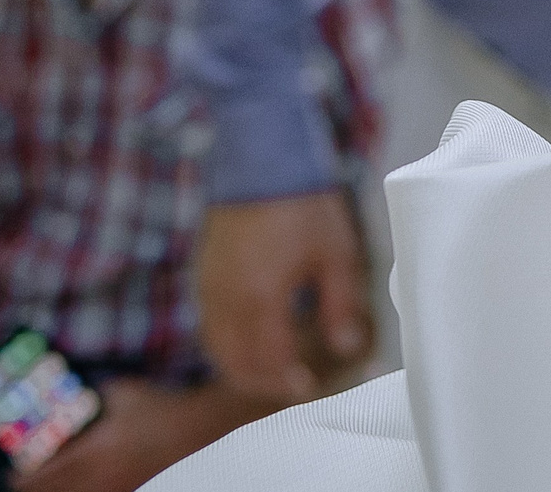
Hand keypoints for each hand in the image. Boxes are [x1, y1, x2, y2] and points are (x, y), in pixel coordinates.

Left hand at [10, 378, 271, 491]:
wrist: (202, 427)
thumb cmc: (163, 408)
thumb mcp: (126, 392)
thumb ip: (98, 393)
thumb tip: (82, 393)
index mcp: (93, 454)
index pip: (43, 476)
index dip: (20, 478)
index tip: (8, 474)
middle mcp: (99, 478)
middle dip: (32, 489)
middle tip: (20, 484)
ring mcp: (118, 487)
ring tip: (52, 485)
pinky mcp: (134, 488)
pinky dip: (84, 491)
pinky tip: (86, 484)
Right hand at [197, 192, 370, 401]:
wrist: (263, 162)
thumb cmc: (304, 206)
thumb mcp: (336, 256)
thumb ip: (341, 306)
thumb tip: (347, 347)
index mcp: (262, 298)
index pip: (270, 359)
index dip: (287, 380)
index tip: (305, 387)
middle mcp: (228, 300)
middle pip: (236, 362)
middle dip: (262, 382)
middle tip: (288, 386)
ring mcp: (209, 288)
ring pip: (216, 348)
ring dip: (240, 367)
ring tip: (270, 372)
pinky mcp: (203, 276)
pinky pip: (208, 325)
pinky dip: (224, 345)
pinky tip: (247, 343)